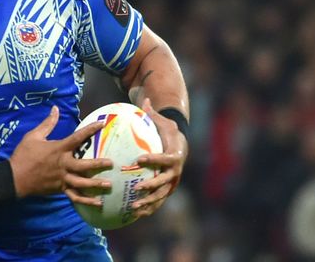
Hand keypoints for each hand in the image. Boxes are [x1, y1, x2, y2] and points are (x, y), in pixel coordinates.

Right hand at [9, 106, 111, 206]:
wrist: (14, 178)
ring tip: (108, 184)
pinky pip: (75, 196)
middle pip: (84, 165)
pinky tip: (98, 203)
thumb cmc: (23, 155)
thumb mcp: (33, 136)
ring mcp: (62, 178)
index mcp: (58, 149)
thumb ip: (47, 124)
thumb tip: (55, 109)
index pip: (77, 137)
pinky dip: (87, 200)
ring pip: (82, 182)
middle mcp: (63, 164)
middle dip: (98, 164)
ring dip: (96, 184)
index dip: (90, 129)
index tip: (102, 124)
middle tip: (111, 163)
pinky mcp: (60, 189)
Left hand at [132, 98, 187, 217]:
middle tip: (136, 187)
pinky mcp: (167, 189)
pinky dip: (148, 208)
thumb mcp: (162, 122)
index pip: (165, 158)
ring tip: (133, 206)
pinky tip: (134, 214)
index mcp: (174, 155)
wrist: (180, 145)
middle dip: (151, 185)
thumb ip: (152, 114)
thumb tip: (143, 99)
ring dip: (148, 202)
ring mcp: (172, 182)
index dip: (154, 160)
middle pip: (164, 181)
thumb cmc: (167, 132)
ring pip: (161, 195)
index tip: (139, 159)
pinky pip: (158, 201)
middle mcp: (175, 171)